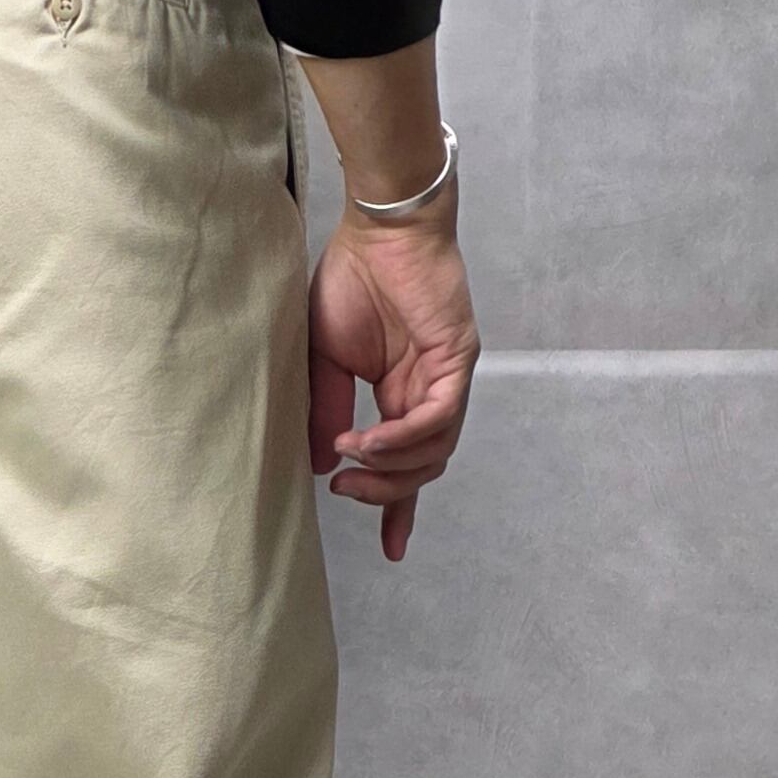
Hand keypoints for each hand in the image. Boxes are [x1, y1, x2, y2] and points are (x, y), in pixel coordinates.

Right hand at [307, 210, 478, 563]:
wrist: (378, 226)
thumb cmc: (351, 278)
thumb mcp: (324, 359)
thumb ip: (326, 411)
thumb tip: (321, 463)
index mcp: (402, 392)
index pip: (409, 464)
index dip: (399, 508)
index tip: (391, 550)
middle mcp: (430, 390)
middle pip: (423, 468)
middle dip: (385, 493)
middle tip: (345, 491)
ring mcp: (447, 376)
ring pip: (435, 450)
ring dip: (391, 466)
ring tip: (350, 461)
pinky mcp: (456, 357)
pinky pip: (436, 416)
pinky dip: (400, 437)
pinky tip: (365, 441)